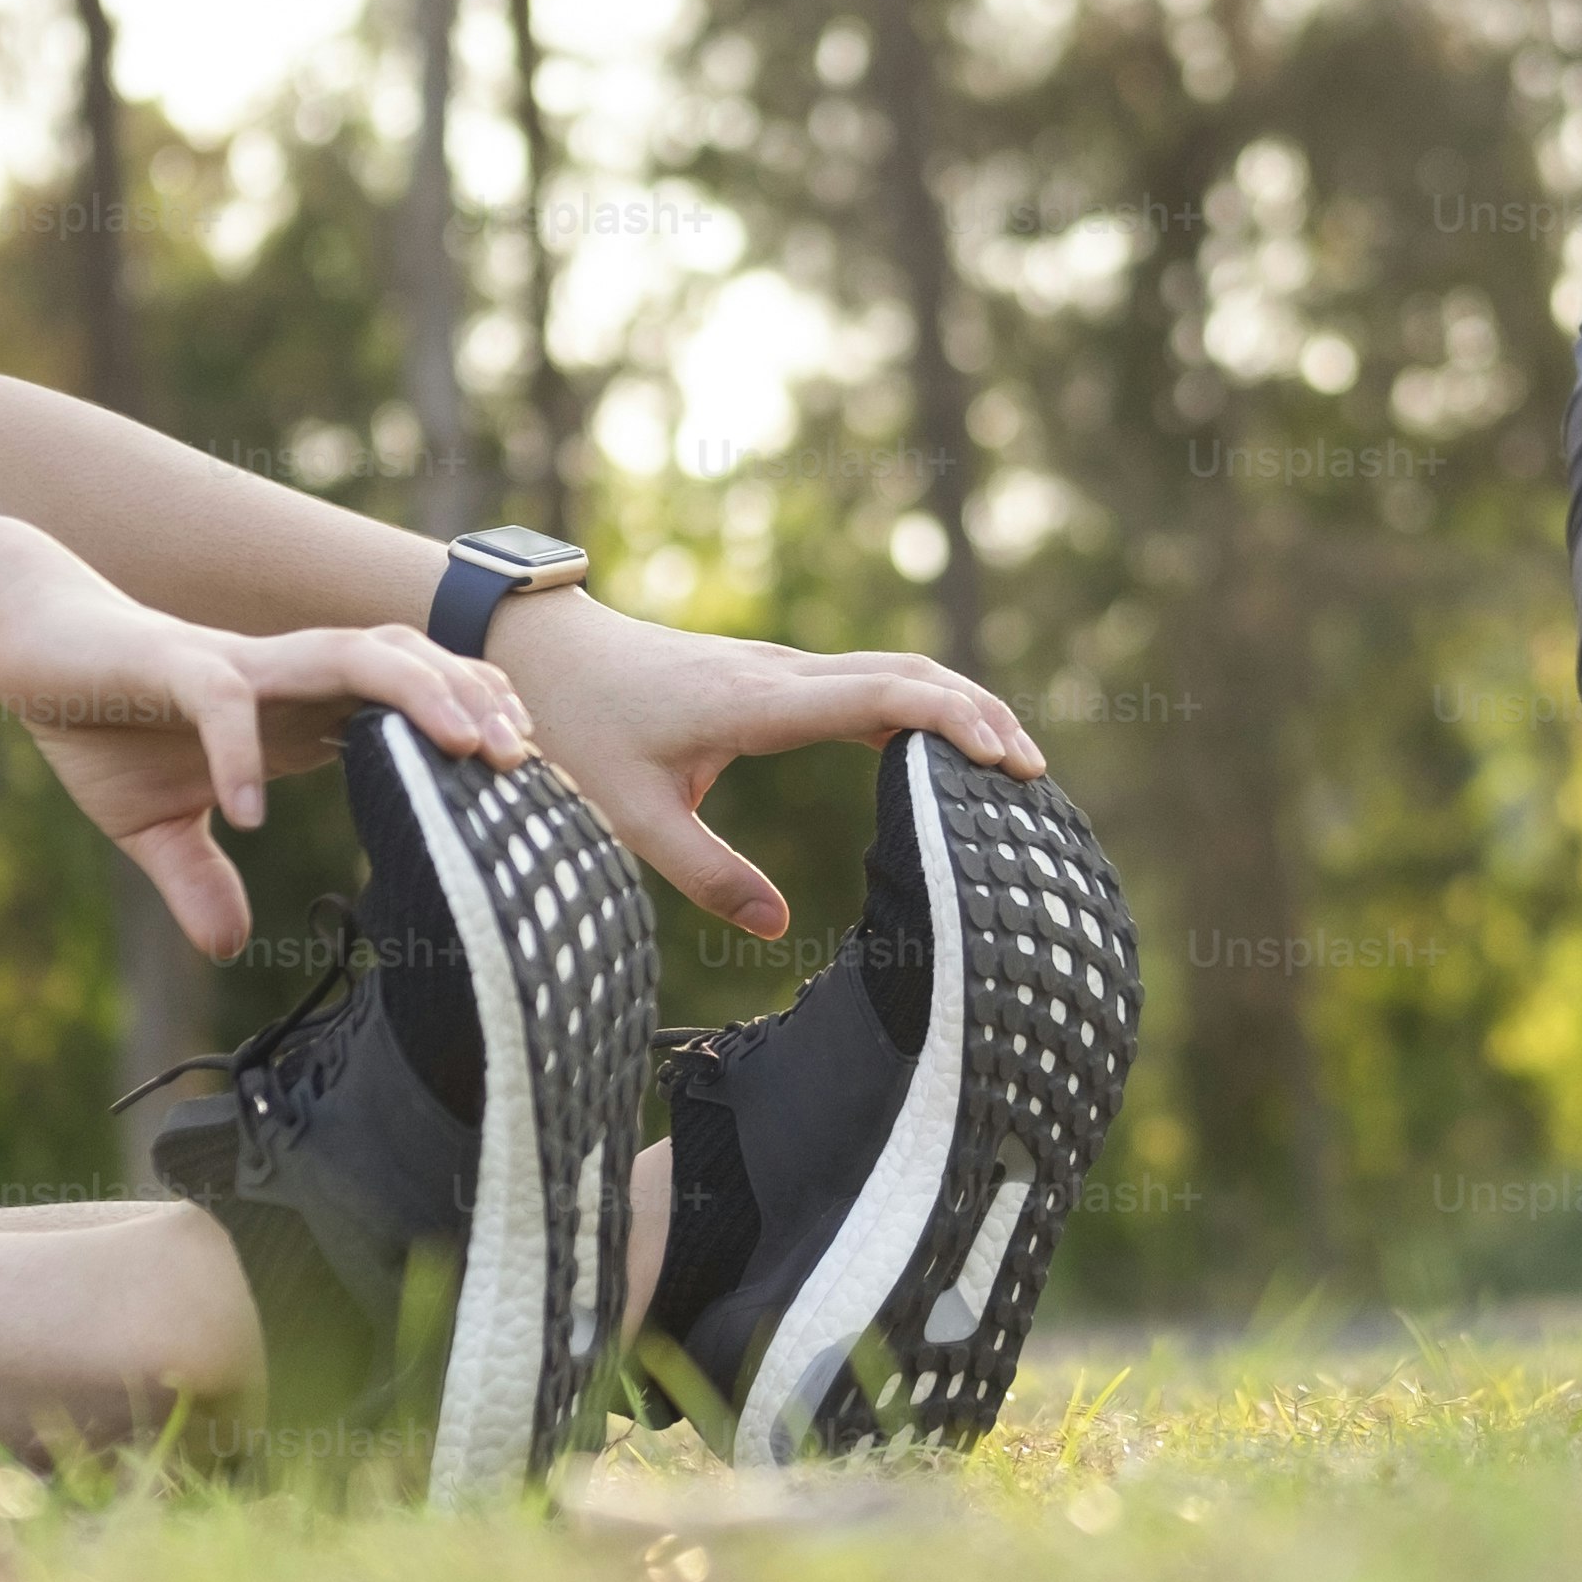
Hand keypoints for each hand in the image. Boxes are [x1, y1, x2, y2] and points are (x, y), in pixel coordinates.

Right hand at [0, 560, 530, 958]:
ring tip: (458, 747)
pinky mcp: (167, 664)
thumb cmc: (101, 719)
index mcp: (294, 710)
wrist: (27, 642)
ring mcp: (232, 666)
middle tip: (519, 760)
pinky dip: (240, 755)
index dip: (467, 728)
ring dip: (413, 693)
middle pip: (403, 665)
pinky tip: (250, 814)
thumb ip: (196, 878)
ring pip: (349, 655)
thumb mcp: (152, 823)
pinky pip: (221, 702)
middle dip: (471, 702)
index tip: (520, 779)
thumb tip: (227, 944)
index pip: (405, 703)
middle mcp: (281, 678)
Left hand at [482, 596, 1040, 937]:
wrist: (546, 652)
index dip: (950, 721)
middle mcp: (784, 673)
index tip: (1005, 756)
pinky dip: (920, 708)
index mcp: (758, 702)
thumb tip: (776, 930)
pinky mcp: (778, 677)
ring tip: (1011, 763)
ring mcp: (784, 668)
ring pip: (895, 671)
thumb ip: (706, 874)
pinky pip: (868, 682)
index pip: (880, 696)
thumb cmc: (585, 730)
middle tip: (1034, 773)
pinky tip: (942, 750)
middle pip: (909, 674)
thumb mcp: (631, 816)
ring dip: (957, 706)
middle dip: (979, 715)